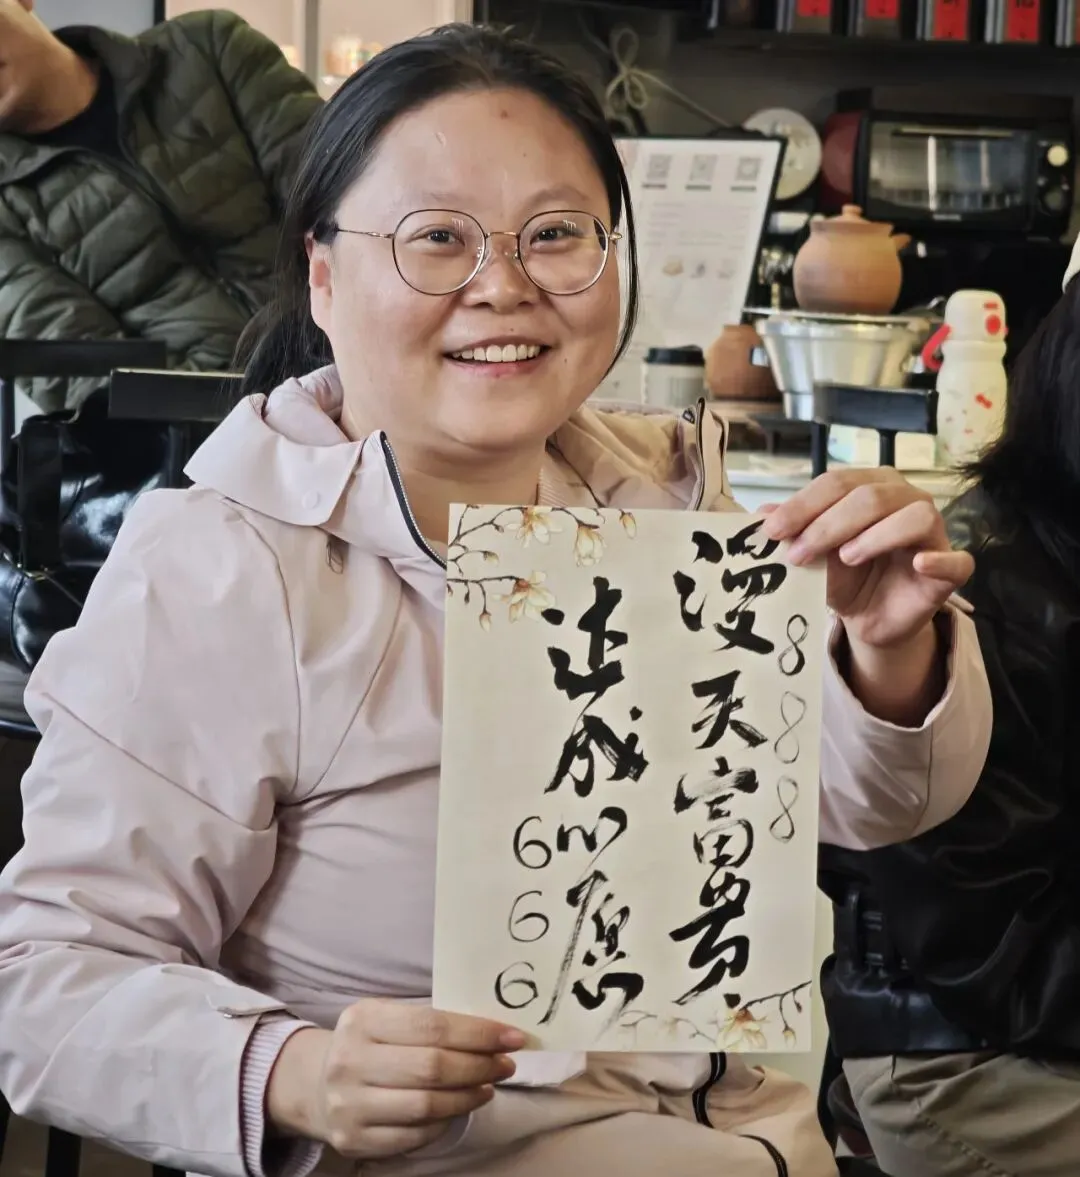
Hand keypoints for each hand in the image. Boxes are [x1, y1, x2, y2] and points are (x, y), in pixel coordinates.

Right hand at [266, 1000, 523, 1157]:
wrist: (317, 1084)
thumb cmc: (370, 1045)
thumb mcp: (388, 1018)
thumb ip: (431, 1023)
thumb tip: (495, 1033)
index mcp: (363, 1019)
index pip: (432, 1026)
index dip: (478, 1033)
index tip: (512, 1037)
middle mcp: (350, 1060)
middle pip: (432, 1067)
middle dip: (479, 1065)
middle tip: (505, 1064)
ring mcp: (349, 1104)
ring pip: (426, 1105)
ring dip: (468, 1096)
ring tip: (487, 1086)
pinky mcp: (353, 1139)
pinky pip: (413, 1135)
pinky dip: (444, 1122)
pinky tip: (458, 1108)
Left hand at [760, 467, 970, 648]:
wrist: (869, 618)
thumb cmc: (843, 576)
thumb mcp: (812, 555)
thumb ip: (793, 532)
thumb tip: (760, 515)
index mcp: (871, 486)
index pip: (837, 483)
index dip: (803, 505)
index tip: (772, 531)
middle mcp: (906, 499)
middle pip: (870, 496)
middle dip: (827, 525)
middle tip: (797, 555)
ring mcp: (933, 532)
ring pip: (915, 515)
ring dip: (876, 535)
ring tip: (846, 558)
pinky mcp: (952, 569)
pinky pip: (957, 560)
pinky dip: (939, 559)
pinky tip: (917, 564)